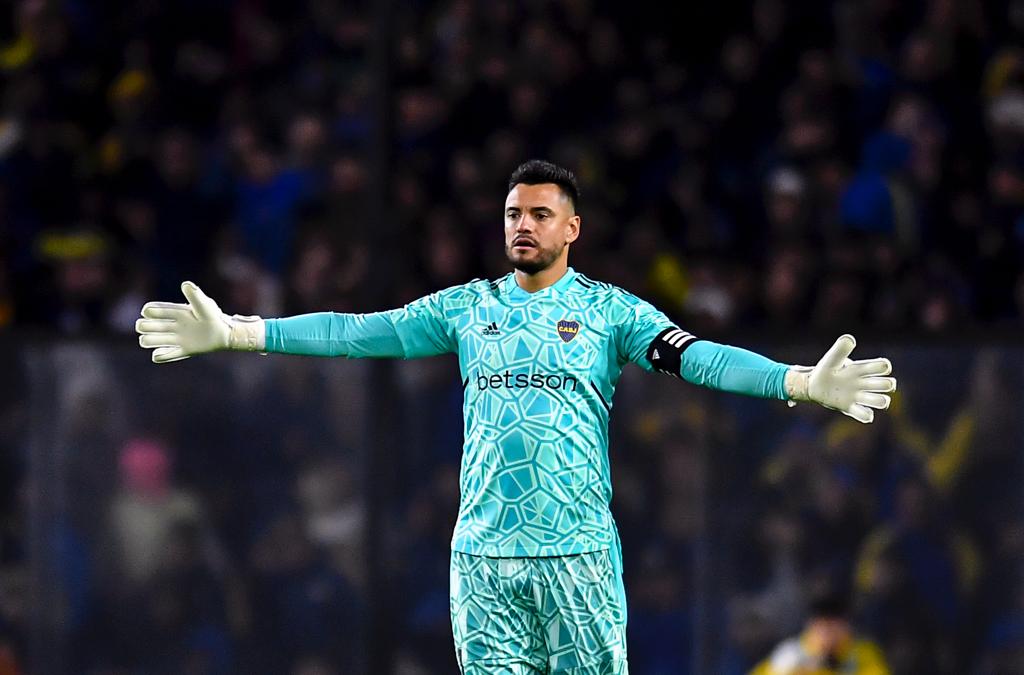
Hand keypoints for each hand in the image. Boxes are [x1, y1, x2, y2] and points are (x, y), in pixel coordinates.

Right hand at [135, 281, 262, 362]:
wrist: (226, 333)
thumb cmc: (214, 317)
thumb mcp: (204, 305)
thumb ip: (195, 296)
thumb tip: (185, 284)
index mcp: (177, 313)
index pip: (156, 310)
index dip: (149, 311)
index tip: (147, 312)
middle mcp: (175, 326)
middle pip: (150, 326)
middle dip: (144, 326)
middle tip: (148, 328)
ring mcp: (178, 339)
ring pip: (154, 340)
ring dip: (148, 341)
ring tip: (146, 341)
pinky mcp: (184, 350)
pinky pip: (167, 356)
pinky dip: (159, 356)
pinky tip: (157, 354)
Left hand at [786, 334, 896, 423]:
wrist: (813, 384)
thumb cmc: (826, 369)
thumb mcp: (833, 358)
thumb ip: (841, 348)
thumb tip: (849, 339)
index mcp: (862, 369)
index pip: (883, 367)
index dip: (883, 367)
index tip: (867, 368)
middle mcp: (864, 383)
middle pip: (888, 385)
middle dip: (885, 384)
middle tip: (867, 384)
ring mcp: (858, 396)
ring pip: (881, 401)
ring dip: (880, 401)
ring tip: (865, 397)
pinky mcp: (850, 408)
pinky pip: (865, 415)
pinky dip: (866, 415)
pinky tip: (858, 409)